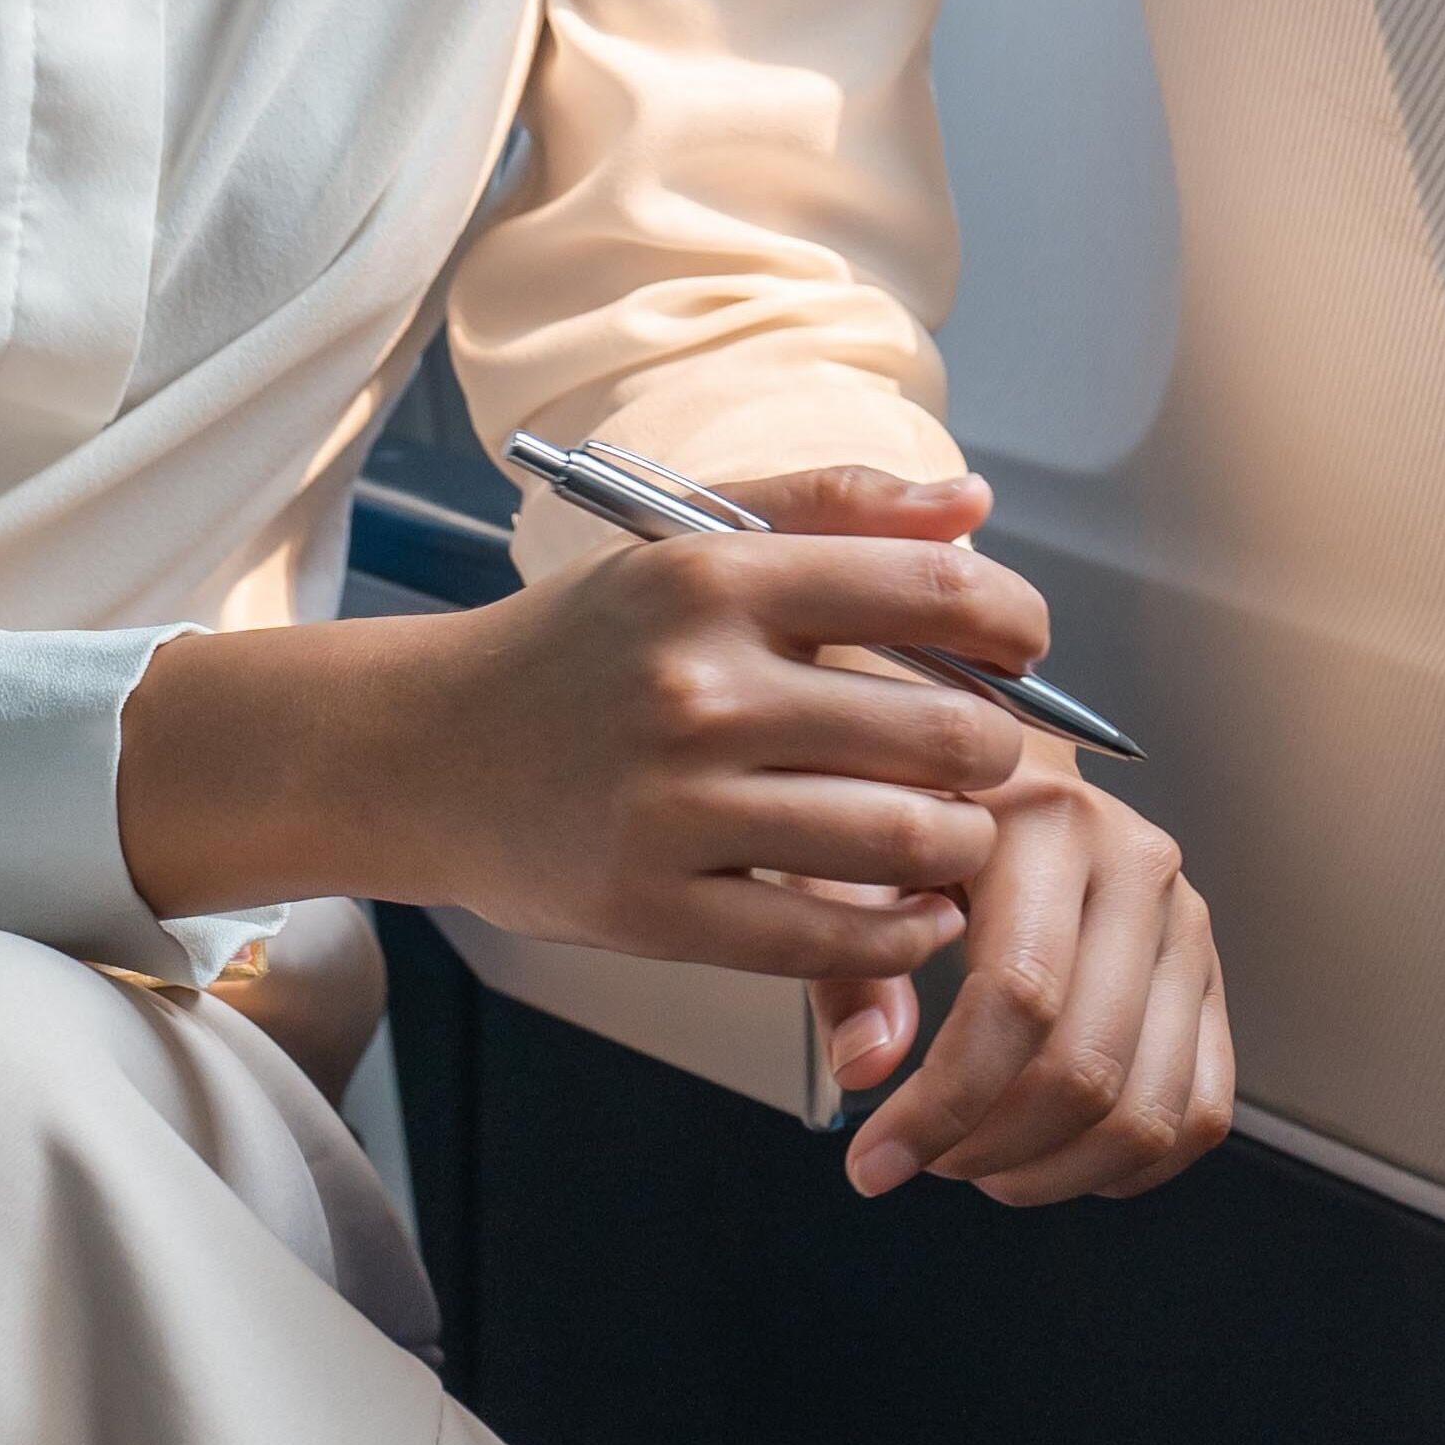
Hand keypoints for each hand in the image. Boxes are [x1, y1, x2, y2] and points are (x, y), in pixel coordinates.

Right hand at [120, 460, 1050, 994]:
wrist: (422, 751)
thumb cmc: (576, 647)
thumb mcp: (684, 543)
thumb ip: (832, 509)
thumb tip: (972, 505)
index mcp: (711, 577)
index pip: (928, 589)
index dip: (1013, 623)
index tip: (1023, 646)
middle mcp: (699, 687)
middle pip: (939, 732)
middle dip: (998, 753)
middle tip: (987, 760)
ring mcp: (676, 806)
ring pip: (903, 843)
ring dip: (961, 848)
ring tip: (954, 837)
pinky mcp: (657, 910)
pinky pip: (831, 938)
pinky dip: (903, 933)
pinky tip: (915, 912)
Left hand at [810, 756, 1231, 1205]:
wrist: (1001, 767)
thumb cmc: (920, 811)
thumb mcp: (853, 854)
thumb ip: (850, 958)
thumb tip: (868, 1067)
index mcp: (1051, 824)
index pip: (1018, 997)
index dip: (944, 1103)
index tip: (877, 1160)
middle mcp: (1140, 868)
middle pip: (1086, 1067)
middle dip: (993, 1148)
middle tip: (926, 1161)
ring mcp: (1188, 927)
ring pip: (1148, 1110)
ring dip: (1055, 1173)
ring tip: (979, 1164)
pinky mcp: (1211, 978)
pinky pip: (1200, 1112)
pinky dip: (1126, 1167)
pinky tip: (1052, 1156)